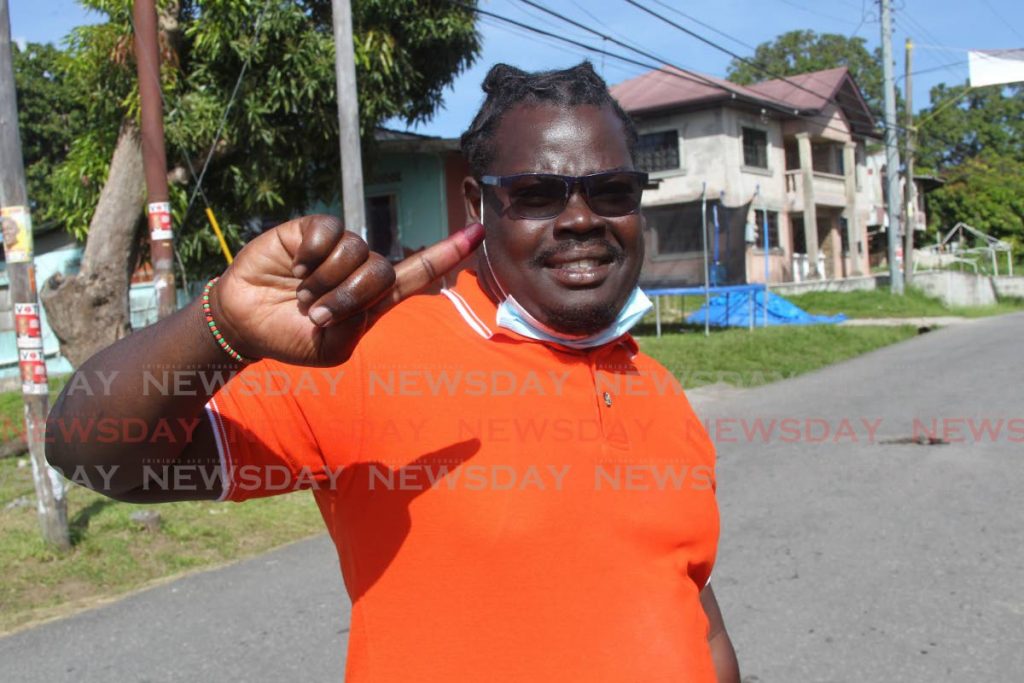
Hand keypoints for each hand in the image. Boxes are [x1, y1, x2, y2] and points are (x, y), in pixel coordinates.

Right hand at [209, 215, 483, 365]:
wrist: (245, 324)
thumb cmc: (292, 338)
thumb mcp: (330, 348)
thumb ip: (353, 324)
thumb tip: (357, 289)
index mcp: (375, 298)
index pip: (418, 272)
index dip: (448, 253)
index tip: (478, 233)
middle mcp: (361, 268)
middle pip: (381, 270)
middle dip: (348, 297)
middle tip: (316, 314)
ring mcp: (337, 249)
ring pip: (356, 251)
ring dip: (324, 281)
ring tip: (301, 295)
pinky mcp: (310, 231)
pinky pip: (328, 232)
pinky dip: (311, 254)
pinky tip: (294, 266)